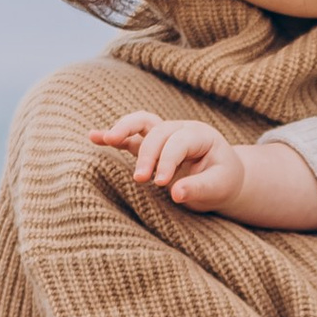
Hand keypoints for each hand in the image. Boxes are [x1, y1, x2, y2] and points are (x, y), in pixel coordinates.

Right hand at [94, 111, 247, 206]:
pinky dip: (113, 136)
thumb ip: (199, 189)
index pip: (178, 142)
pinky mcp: (150, 145)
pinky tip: (94, 136)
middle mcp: (180, 129)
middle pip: (157, 133)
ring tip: (107, 139)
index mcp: (200, 135)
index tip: (161, 183)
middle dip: (147, 154)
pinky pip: (130, 137)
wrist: (222, 179)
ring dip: (123, 129)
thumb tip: (176, 194)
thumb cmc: (222, 182)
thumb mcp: (219, 187)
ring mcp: (163, 135)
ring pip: (141, 123)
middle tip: (140, 179)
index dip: (168, 160)